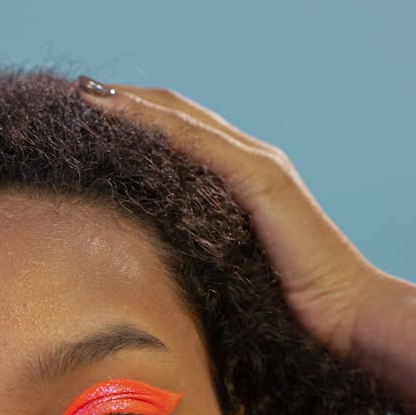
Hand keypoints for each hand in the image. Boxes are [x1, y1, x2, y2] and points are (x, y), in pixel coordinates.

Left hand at [76, 80, 384, 359]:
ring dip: (130, 102)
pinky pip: (197, 143)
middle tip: (70, 95)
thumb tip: (143, 279)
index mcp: (243, 183)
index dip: (133, 120)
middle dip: (123, 100)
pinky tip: (114, 116)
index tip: (82, 120)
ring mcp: (258, 166)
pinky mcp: (263, 180)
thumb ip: (195, 261)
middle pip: (175, 114)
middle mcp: (251, 162)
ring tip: (81, 95)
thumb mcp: (226, 279)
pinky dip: (153, 124)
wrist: (345, 320)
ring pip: (181, 119)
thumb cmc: (287, 314)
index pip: (180, 136)